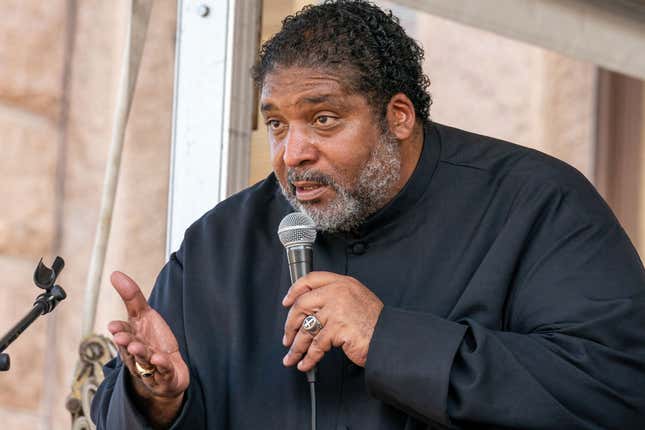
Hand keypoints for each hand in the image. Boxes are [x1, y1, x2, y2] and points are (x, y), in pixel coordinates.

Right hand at [108, 271, 188, 425]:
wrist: (168, 371)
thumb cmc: (153, 341)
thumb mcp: (144, 316)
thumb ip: (132, 296)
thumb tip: (114, 273)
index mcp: (131, 339)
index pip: (124, 333)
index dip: (119, 329)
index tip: (114, 326)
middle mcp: (138, 354)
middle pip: (131, 348)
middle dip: (126, 343)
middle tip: (122, 337)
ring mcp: (150, 367)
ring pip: (144, 361)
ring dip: (141, 355)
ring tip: (139, 348)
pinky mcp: (164, 377)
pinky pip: (163, 372)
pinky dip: (162, 367)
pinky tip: (160, 360)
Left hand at [281, 271, 383, 371]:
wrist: (391, 337)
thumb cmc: (375, 322)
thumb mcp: (357, 299)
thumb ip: (336, 298)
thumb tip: (311, 311)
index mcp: (343, 283)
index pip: (310, 280)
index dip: (294, 291)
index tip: (287, 302)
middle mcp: (338, 293)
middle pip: (302, 304)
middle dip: (290, 324)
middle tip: (288, 337)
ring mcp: (337, 309)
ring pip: (306, 328)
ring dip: (297, 346)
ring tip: (293, 356)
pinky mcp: (337, 328)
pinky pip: (316, 345)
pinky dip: (308, 357)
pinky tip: (305, 363)